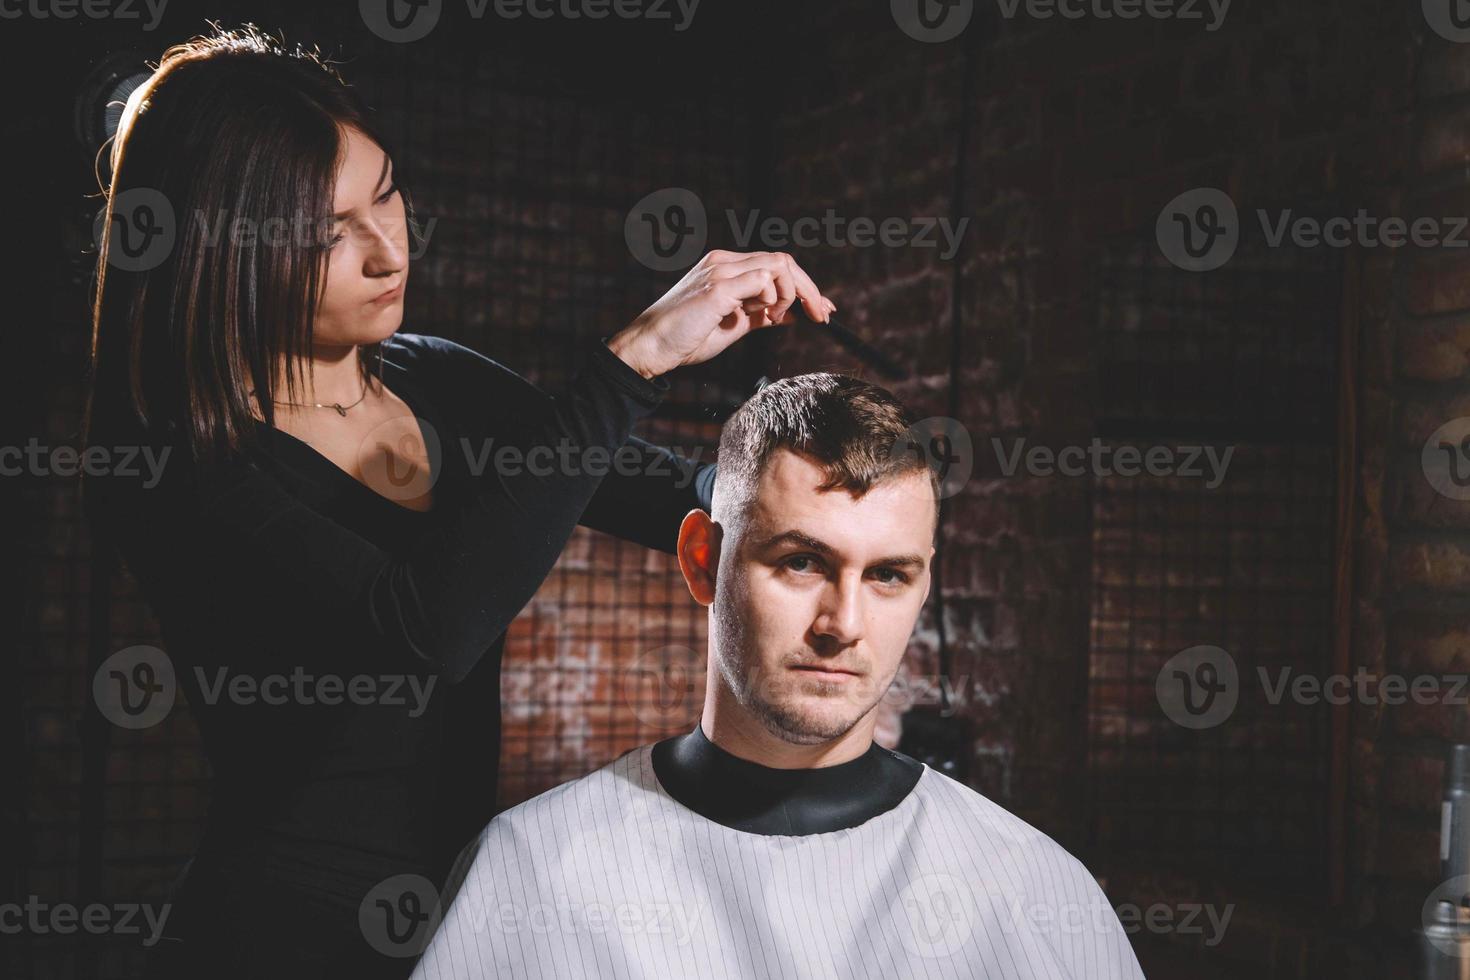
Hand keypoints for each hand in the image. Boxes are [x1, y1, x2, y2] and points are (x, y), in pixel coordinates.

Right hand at [606, 250, 836, 378]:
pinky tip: (767, 317)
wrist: (650, 347)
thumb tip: (791, 315)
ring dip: (792, 294)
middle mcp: (724, 262)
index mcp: (725, 268)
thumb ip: (760, 316)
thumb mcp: (732, 326)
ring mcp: (720, 271)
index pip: (775, 265)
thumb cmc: (685, 339)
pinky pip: (763, 279)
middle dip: (810, 289)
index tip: (820, 310)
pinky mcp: (718, 287)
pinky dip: (774, 299)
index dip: (804, 287)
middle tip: (824, 315)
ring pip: (778, 265)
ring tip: (777, 319)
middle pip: (783, 261)